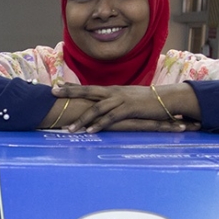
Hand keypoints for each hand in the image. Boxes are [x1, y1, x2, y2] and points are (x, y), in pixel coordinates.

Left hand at [52, 83, 197, 132]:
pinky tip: (90, 131)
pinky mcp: (129, 109)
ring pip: (97, 108)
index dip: (72, 87)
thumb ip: (113, 102)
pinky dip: (100, 125)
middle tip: (52, 93)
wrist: (166, 99)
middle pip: (87, 91)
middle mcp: (113, 92)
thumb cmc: (146, 101)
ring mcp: (120, 100)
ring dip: (82, 119)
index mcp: (111, 89)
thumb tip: (102, 107)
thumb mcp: (126, 98)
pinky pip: (111, 118)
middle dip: (69, 92)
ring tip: (69, 129)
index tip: (57, 87)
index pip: (88, 87)